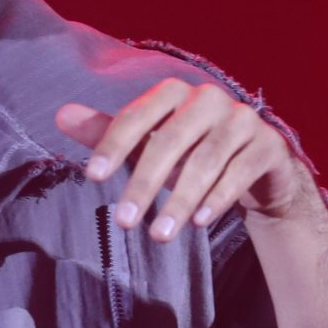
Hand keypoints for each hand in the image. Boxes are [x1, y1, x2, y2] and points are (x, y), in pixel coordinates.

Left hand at [55, 79, 311, 241]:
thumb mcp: (148, 145)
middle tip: (123, 222)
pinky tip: (199, 223)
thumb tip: (60, 115)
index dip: (112, 145)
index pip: (136, 116)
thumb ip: (108, 132)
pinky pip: (239, 173)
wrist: (256, 166)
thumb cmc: (191, 152)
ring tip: (158, 236)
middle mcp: (209, 98)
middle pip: (170, 142)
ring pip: (206, 162)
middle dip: (144, 184)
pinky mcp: (268, 146)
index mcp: (174, 92)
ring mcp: (243, 120)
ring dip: (180, 201)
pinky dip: (218, 199)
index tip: (91, 177)